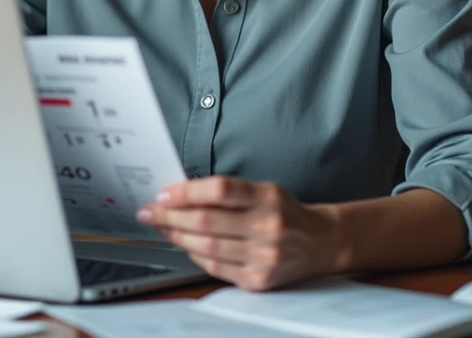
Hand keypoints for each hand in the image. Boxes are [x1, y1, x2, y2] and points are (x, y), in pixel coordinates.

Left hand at [135, 175, 341, 290]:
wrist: (320, 243)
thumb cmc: (284, 213)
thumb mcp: (264, 190)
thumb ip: (228, 192)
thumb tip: (179, 195)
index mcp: (269, 197)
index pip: (220, 191)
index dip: (186, 192)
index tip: (163, 194)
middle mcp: (268, 227)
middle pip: (207, 222)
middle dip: (170, 217)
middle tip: (150, 212)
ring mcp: (264, 257)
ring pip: (206, 247)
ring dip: (177, 237)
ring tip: (163, 227)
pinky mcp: (258, 280)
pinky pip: (214, 267)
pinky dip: (194, 255)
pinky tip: (186, 245)